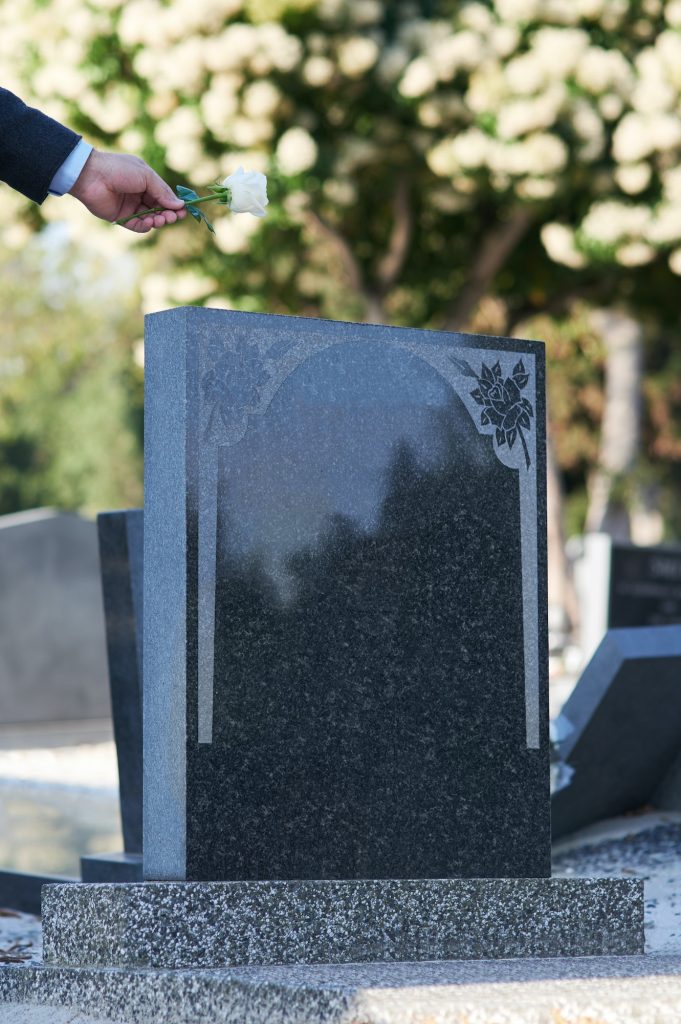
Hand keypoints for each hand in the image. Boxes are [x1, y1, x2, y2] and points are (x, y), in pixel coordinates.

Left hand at [69, 149, 186, 232]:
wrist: (91, 176)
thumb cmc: (119, 170)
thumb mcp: (146, 176)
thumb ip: (163, 192)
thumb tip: (180, 205)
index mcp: (145, 181)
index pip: (164, 196)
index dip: (174, 204)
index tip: (183, 210)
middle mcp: (139, 195)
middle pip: (159, 209)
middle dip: (168, 214)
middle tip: (174, 217)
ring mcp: (130, 207)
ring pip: (150, 218)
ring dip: (158, 220)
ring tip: (161, 219)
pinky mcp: (122, 218)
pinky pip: (138, 226)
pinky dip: (146, 226)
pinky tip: (150, 222)